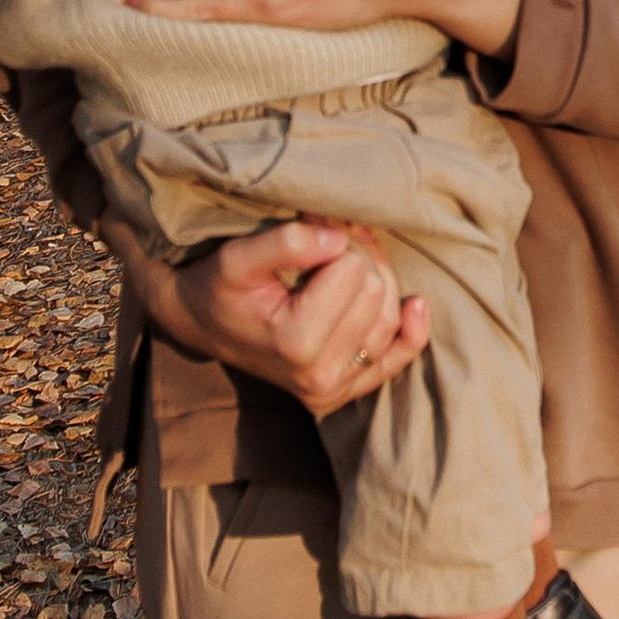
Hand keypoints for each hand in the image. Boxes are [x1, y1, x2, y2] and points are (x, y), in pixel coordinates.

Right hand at [105, 208, 430, 415]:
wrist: (203, 323)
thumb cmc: (217, 287)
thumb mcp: (236, 257)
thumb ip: (286, 243)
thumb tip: (337, 238)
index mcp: (295, 343)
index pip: (352, 269)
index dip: (335, 240)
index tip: (311, 229)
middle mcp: (320, 376)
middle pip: (376, 291)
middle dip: (356, 257)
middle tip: (327, 241)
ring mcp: (336, 389)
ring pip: (390, 316)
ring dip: (374, 281)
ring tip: (340, 263)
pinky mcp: (348, 389)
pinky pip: (399, 357)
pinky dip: (411, 329)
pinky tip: (415, 304)